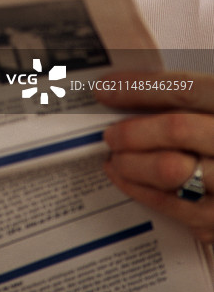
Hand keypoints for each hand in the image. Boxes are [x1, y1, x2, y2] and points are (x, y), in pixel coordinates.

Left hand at [94, 70, 213, 243]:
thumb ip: (186, 101)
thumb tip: (127, 92)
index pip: (185, 89)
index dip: (140, 88)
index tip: (104, 88)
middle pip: (176, 130)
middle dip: (134, 130)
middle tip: (109, 133)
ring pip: (170, 169)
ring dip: (132, 163)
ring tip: (114, 157)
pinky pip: (172, 204)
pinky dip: (138, 189)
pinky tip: (123, 178)